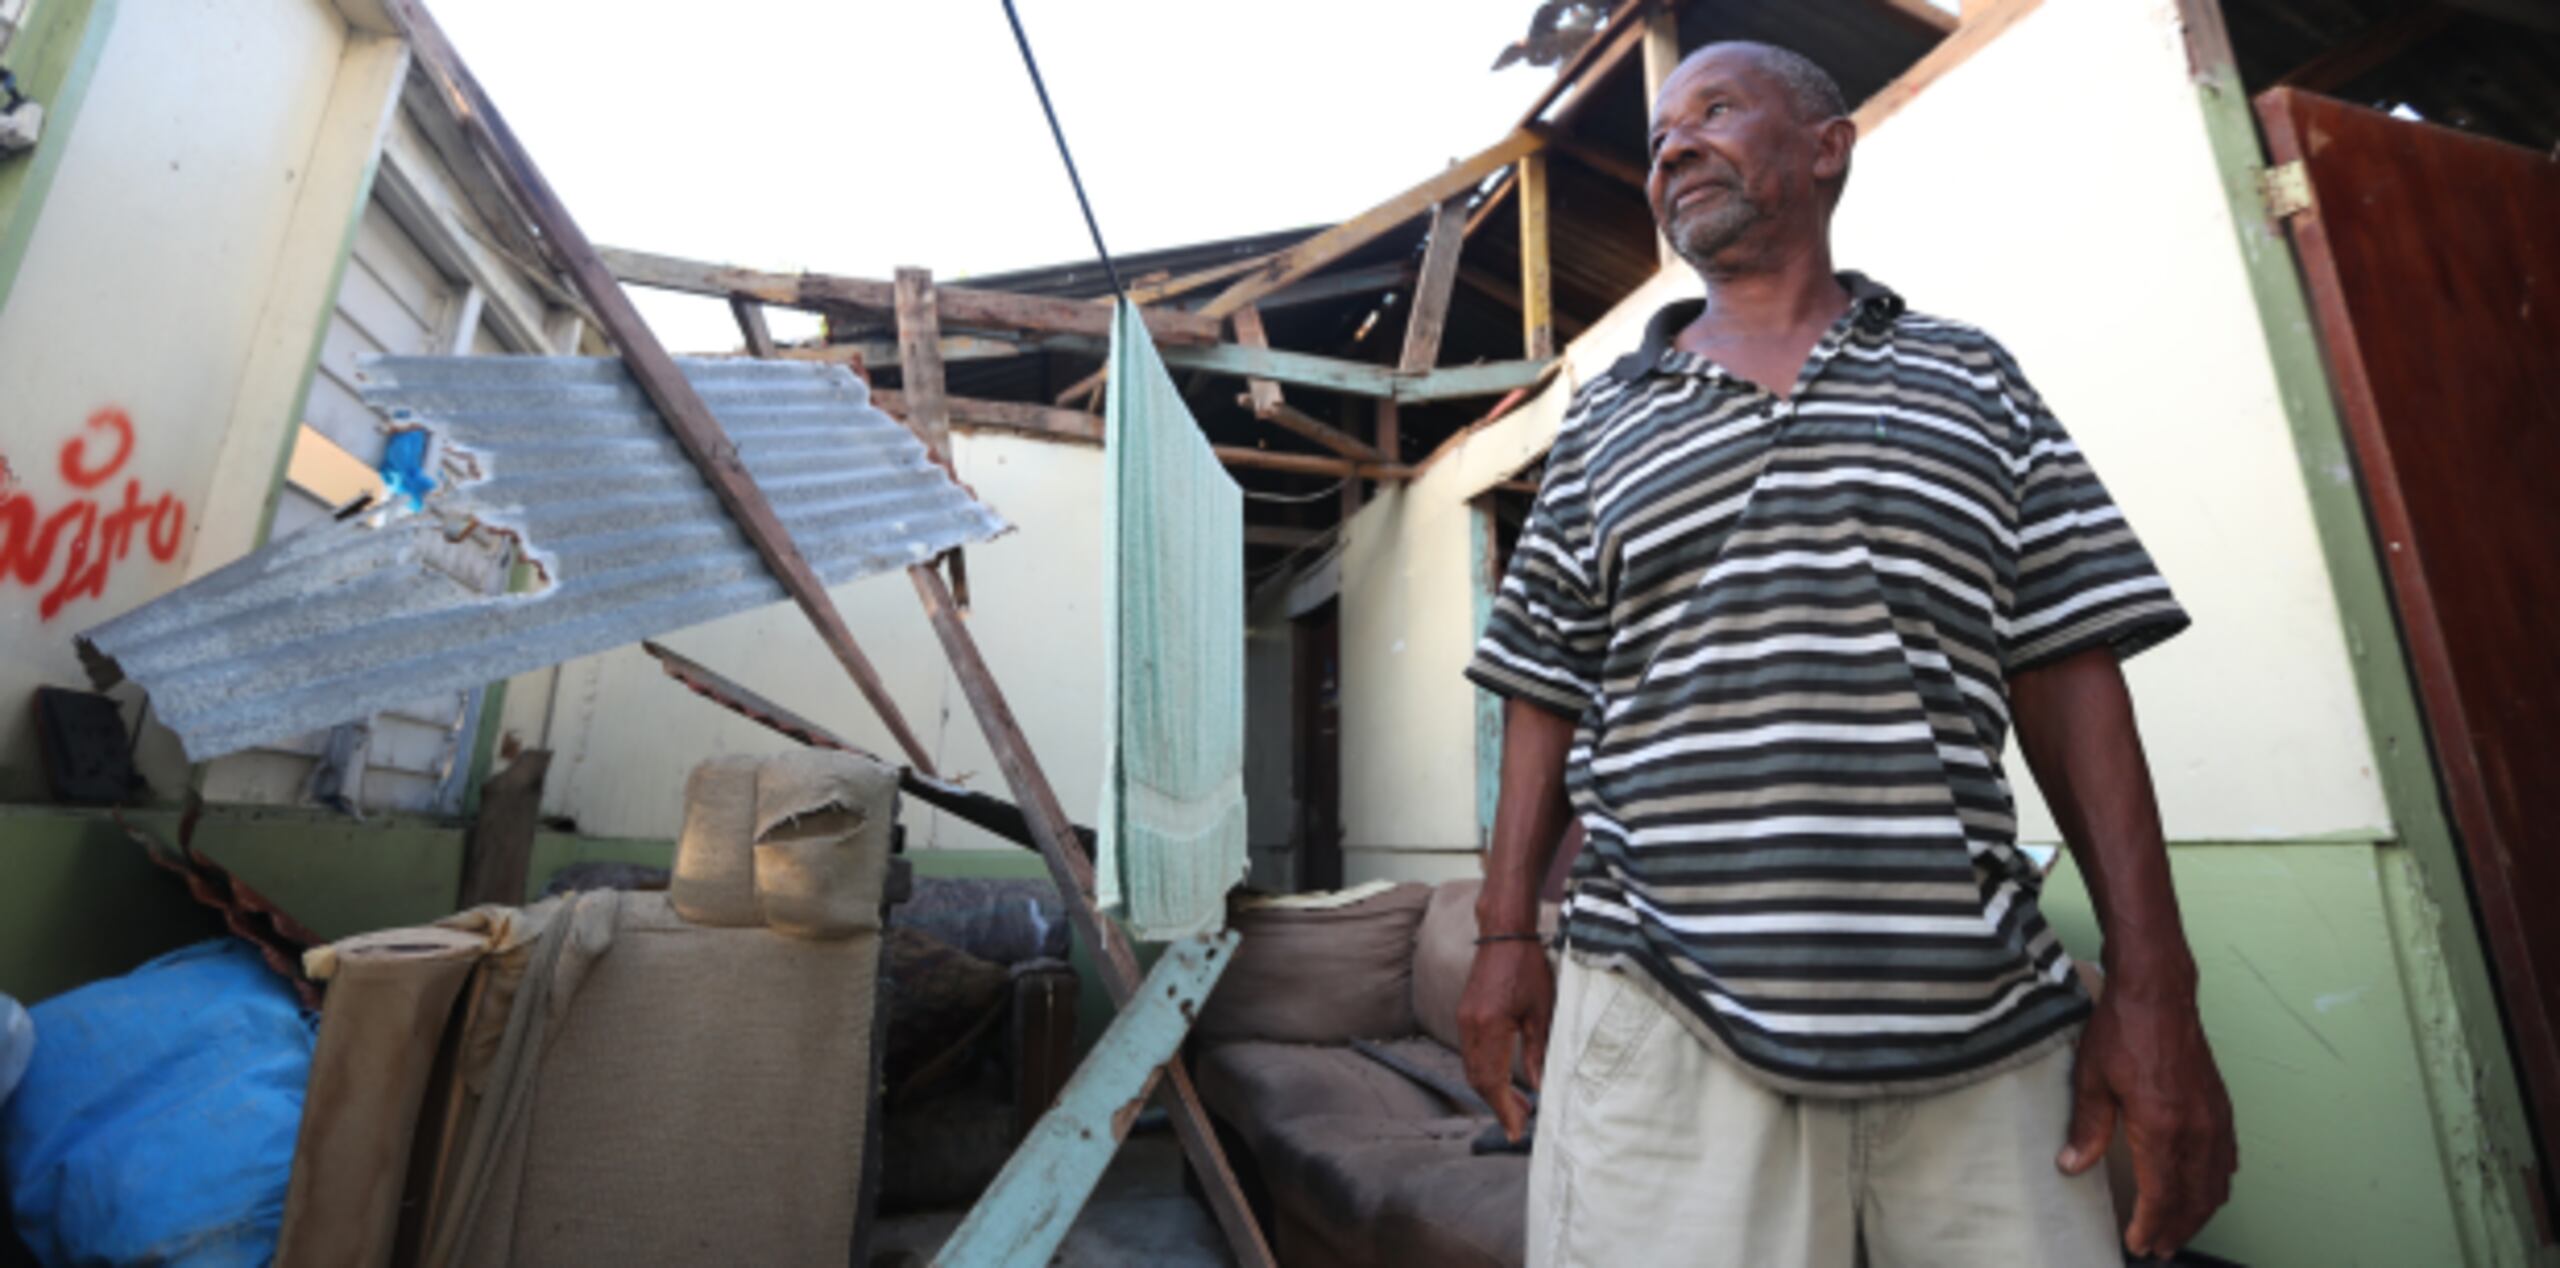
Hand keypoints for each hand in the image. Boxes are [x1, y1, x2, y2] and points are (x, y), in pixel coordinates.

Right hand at [1457, 940, 1553, 1141]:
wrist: (1504, 934)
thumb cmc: (1527, 967)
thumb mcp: (1541, 1011)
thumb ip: (1538, 1052)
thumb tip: (1538, 1087)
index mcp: (1488, 1027)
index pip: (1491, 1081)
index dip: (1503, 1109)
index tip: (1516, 1129)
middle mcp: (1469, 1027)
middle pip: (1478, 1079)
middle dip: (1498, 1105)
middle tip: (1521, 1122)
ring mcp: (1464, 1020)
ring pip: (1472, 1069)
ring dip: (1491, 1090)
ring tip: (1518, 1104)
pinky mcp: (1465, 1015)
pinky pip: (1472, 1053)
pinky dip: (1486, 1072)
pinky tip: (1504, 1078)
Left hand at [2058, 983, 2237, 1257]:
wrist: (2159, 991)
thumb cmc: (2123, 1029)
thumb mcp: (2092, 1079)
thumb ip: (2086, 1128)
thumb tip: (2071, 1166)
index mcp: (2161, 1128)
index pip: (2160, 1195)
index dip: (2150, 1225)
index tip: (2137, 1244)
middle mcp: (2195, 1129)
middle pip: (2192, 1199)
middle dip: (2175, 1229)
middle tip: (2156, 1249)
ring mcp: (2213, 1118)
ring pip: (2214, 1184)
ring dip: (2198, 1213)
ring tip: (2178, 1231)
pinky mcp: (2220, 1106)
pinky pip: (2226, 1159)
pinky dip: (2217, 1183)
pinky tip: (2207, 1190)